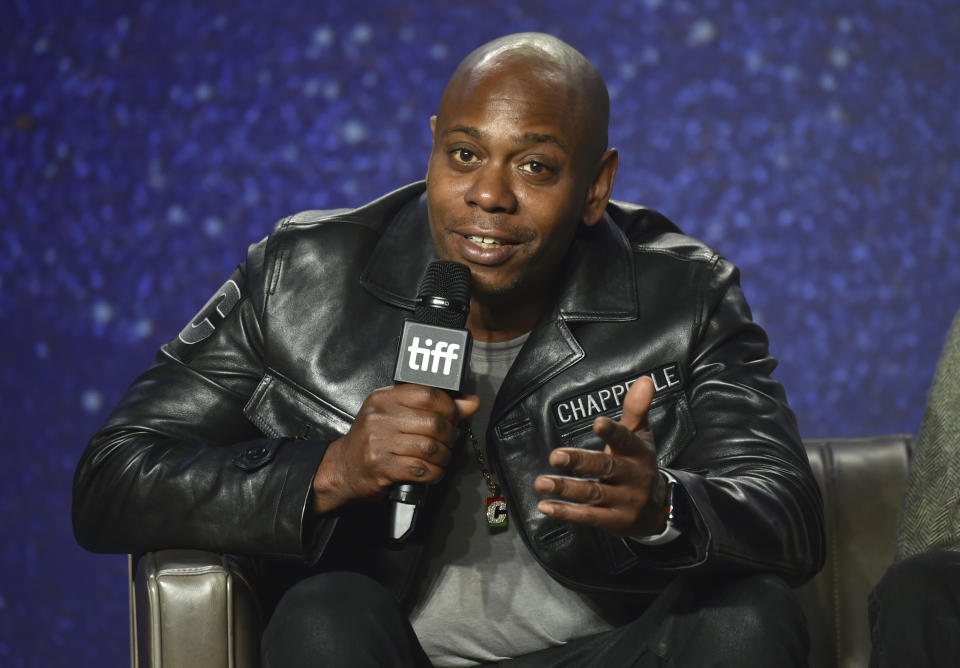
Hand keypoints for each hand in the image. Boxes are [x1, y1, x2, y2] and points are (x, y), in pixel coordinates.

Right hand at [310, 384, 479, 514]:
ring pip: (430, 448)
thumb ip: (434, 407)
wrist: (343, 467)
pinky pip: (421, 469)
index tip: (454, 416)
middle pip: (433, 423)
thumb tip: (470, 402)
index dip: (449, 406)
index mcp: (384, 399)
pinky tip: (431, 472)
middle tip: (449, 441)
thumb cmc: (373, 439)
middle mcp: (380, 418)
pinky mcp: (382, 467)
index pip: (427, 394)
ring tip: (441, 458)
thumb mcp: (397, 415)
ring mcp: (379, 443)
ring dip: (443, 457)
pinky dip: (434, 473)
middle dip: (450, 436)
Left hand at [534, 376, 667, 536]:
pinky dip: (566, 512)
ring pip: (593, 494)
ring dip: (566, 489)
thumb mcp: (640, 437)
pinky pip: (589, 517)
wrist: (657, 511)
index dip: (613, 432)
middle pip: (605, 468)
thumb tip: (644, 379)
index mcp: (639, 453)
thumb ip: (636, 409)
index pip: (626, 440)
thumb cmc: (639, 464)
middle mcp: (634, 477)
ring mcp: (625, 501)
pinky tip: (545, 506)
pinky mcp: (614, 521)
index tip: (597, 423)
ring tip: (541, 483)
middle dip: (580, 461)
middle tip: (554, 456)